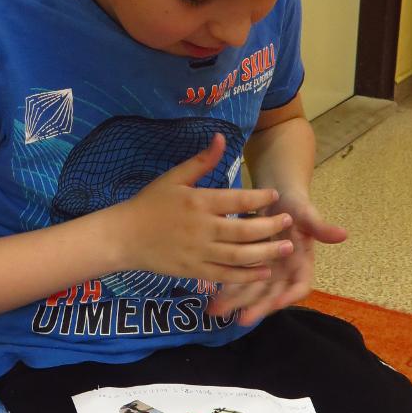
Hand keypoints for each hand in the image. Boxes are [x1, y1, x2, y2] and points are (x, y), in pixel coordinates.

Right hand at [111, 133, 295, 283]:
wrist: (123, 237)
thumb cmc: (149, 204)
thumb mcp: (173, 178)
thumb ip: (202, 161)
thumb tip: (222, 137)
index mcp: (198, 202)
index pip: (237, 200)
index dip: (259, 198)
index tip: (274, 195)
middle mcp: (202, 228)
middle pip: (244, 230)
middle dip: (270, 226)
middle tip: (288, 222)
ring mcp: (199, 252)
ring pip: (240, 255)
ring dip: (266, 252)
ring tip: (286, 248)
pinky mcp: (195, 271)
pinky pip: (226, 275)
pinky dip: (247, 275)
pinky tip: (264, 271)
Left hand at [206, 190, 346, 323]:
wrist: (275, 196)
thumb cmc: (294, 204)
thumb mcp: (306, 213)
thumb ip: (320, 227)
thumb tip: (343, 234)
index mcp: (302, 264)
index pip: (300, 287)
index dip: (289, 297)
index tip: (277, 304)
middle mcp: (284, 273)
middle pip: (272, 295)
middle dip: (257, 307)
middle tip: (242, 319)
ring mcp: (266, 272)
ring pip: (252, 292)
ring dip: (236, 303)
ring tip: (218, 312)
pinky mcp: (248, 267)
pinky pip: (237, 281)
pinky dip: (226, 289)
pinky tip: (211, 298)